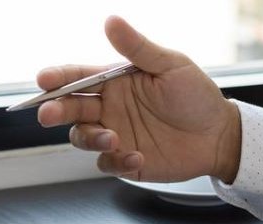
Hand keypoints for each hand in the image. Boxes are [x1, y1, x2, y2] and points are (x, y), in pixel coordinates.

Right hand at [35, 16, 241, 183]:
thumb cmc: (196, 96)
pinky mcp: (126, 160)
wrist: (218, 135)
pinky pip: (107, 163)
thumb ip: (138, 48)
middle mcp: (110, 107)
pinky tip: (137, 157)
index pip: (78, 77)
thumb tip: (111, 21)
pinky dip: (117, 161)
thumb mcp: (171, 66)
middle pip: (71, 109)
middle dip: (55, 110)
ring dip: (90, 138)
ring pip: (82, 137)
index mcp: (115, 81)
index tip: (44, 80)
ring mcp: (116, 134)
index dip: (58, 78)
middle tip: (49, 114)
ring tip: (113, 139)